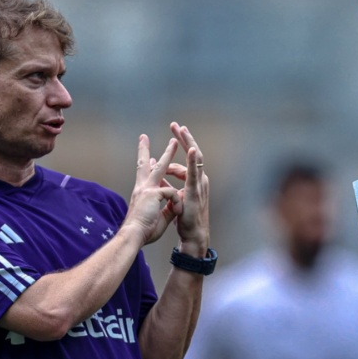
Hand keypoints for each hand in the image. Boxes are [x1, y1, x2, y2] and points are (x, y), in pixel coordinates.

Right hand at [122, 135, 180, 244]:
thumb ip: (166, 208)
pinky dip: (176, 202)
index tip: (149, 158)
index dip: (147, 166)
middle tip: (145, 138)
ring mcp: (146, 189)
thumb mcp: (158, 217)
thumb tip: (174, 205)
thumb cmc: (143, 231)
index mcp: (142, 194)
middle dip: (146, 150)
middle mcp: (142, 188)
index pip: (144, 176)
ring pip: (159, 167)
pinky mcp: (152, 193)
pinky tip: (177, 211)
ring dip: (167, 153)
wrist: (133, 236)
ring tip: (174, 141)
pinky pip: (171, 192)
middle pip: (145, 164)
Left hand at [166, 121, 209, 253]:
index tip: (172, 133)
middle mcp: (198, 179)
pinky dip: (193, 159)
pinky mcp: (195, 190)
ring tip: (181, 130)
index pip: (183, 160)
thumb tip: (158, 177)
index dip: (177, 148)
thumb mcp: (173, 198)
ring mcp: (199, 183)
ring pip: (194, 158)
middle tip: (175, 124)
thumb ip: (167, 186)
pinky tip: (191, 149)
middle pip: (191, 153)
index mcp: (193, 181)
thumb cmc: (185, 217)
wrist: (193, 234)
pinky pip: (194, 172)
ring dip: (188, 142)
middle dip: (184, 138)